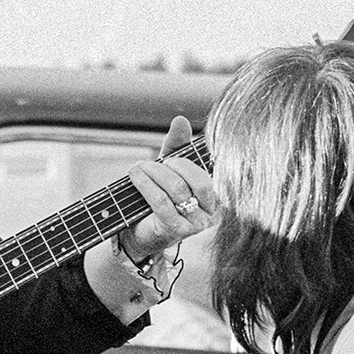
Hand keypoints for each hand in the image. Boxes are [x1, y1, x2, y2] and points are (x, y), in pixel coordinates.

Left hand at [122, 115, 218, 262]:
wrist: (138, 234)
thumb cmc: (158, 200)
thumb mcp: (169, 171)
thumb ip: (177, 146)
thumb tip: (180, 120)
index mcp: (217, 198)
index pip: (208, 172)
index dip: (187, 160)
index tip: (169, 158)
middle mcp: (212, 214)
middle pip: (198, 180)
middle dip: (174, 166)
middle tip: (154, 164)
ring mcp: (195, 225)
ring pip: (177, 189)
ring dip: (154, 173)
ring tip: (139, 168)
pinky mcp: (176, 231)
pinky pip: (161, 201)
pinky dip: (146, 184)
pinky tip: (135, 177)